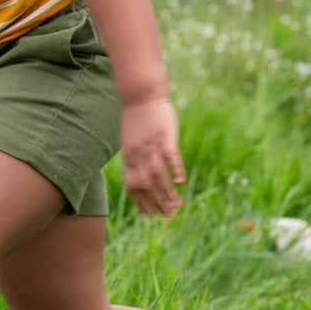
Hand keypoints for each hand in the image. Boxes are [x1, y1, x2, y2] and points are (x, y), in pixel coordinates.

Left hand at [120, 98, 184, 216]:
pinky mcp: (164, 136)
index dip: (140, 203)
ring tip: (177, 205)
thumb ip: (133, 157)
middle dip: (155, 204)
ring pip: (157, 175)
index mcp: (128, 156)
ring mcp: (151, 145)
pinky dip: (175, 169)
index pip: (131, 186)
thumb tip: (138, 173)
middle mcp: (137, 154)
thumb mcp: (129, 139)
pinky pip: (170, 156)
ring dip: (167, 192)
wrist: (140, 93)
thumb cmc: (136, 117)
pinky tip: (181, 181)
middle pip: (144, 185)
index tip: (150, 215)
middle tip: (168, 215)